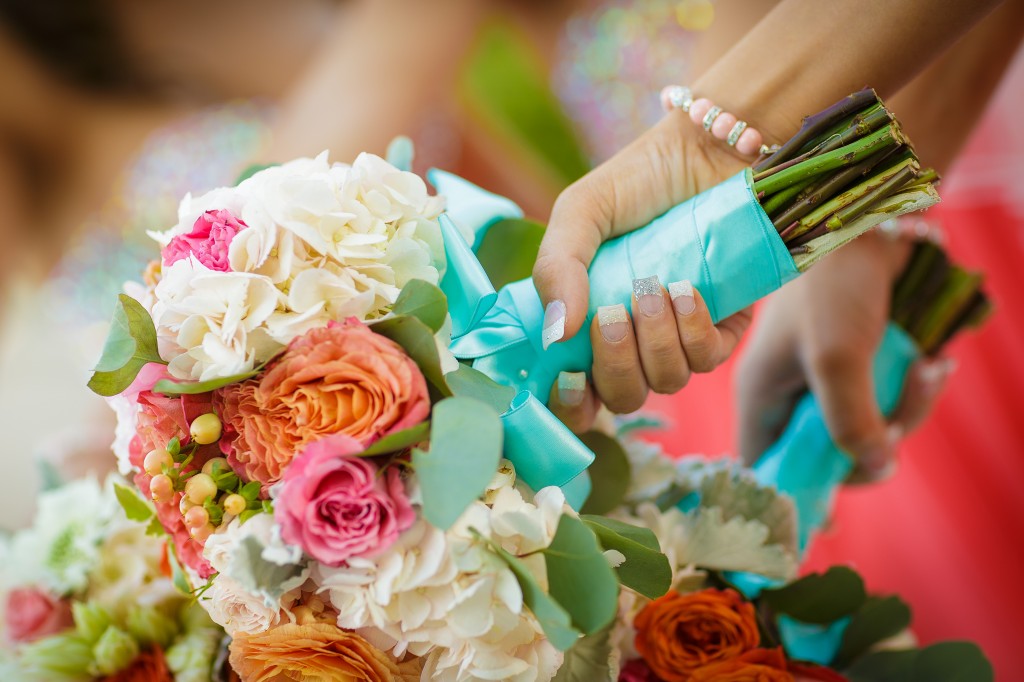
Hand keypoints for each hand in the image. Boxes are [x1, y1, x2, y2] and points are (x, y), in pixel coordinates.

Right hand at [535, 113, 749, 430]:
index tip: (569, 379)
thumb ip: (556, 267)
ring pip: (667, 381)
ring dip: (654, 343)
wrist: (709, 148)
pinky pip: (709, 357)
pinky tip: (685, 289)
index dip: (571, 403)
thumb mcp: (579, 212)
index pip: (577, 391)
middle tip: (610, 316)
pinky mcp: (726, 323)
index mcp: (589, 321)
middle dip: (614, 368)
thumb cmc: (639, 180)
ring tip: (651, 288)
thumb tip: (555, 334)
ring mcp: (680, 335)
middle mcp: (635, 338)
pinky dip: (693, 330)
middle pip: (622, 398)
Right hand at [735, 230, 955, 482]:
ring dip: (905, 409)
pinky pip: (888, 399)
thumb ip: (848, 421)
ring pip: (867, 427)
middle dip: (872, 443)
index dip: (791, 493)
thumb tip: (875, 467)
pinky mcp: (862, 364)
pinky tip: (932, 363)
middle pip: (828, 454)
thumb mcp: (836, 358)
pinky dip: (913, 389)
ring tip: (928, 372)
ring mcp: (827, 380)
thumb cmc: (831, 284)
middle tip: (896, 424)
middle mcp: (791, 394)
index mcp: (762, 396)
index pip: (764, 466)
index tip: (829, 517)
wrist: (864, 217)